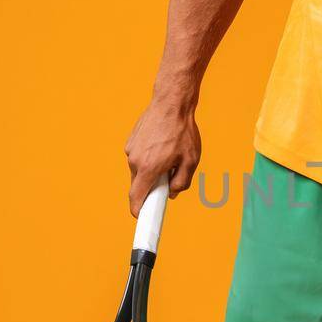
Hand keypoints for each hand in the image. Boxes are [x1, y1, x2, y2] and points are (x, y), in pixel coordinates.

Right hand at [124, 96, 201, 216]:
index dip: (138, 210)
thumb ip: (182, 182)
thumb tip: (172, 193)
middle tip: (167, 183)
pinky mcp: (130, 141)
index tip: (141, 218)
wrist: (171, 103)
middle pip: (138, 184)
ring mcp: (130, 149)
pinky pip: (138, 157)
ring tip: (168, 158)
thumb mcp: (190, 161)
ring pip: (139, 170)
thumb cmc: (182, 132)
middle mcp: (135, 160)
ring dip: (150, 171)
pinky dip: (147, 158)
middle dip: (150, 187)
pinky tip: (161, 147)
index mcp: (148, 168)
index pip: (136, 197)